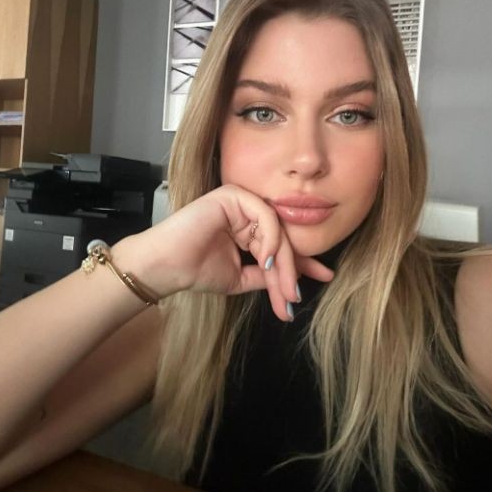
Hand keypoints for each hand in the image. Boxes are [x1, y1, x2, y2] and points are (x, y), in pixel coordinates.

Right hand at [119, 184, 333, 321]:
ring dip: (283, 262)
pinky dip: (270, 239)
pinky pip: (265, 216)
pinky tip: (266, 260)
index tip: (326, 277)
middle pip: (282, 238)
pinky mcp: (232, 195)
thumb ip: (267, 276)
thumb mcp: (240, 278)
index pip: (281, 244)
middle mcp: (245, 212)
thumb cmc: (194, 271)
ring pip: (277, 229)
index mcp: (247, 229)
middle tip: (295, 297)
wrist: (166, 267)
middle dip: (292, 271)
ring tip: (283, 288)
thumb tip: (295, 286)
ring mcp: (240, 202)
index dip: (304, 262)